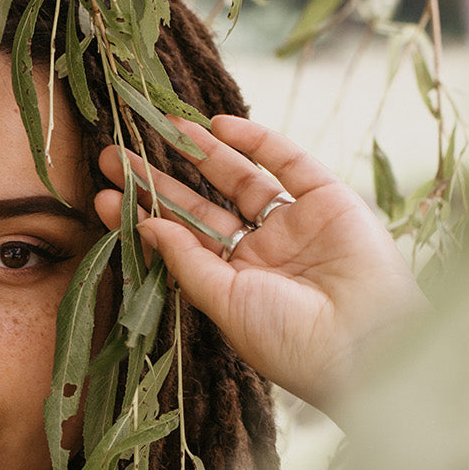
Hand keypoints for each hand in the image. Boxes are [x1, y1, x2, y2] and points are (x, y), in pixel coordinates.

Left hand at [94, 114, 427, 418]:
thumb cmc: (291, 340)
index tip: (101, 196)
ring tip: (159, 128)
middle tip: (111, 156)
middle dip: (158, 180)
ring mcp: (296, 225)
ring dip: (200, 153)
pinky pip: (288, 162)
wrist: (366, 343)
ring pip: (239, 179)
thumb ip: (187, 261)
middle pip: (202, 207)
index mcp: (236, 286)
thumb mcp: (226, 303)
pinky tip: (216, 126)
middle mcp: (263, 254)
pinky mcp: (329, 200)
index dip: (144, 216)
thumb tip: (146, 225)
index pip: (181, 242)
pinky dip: (255, 142)